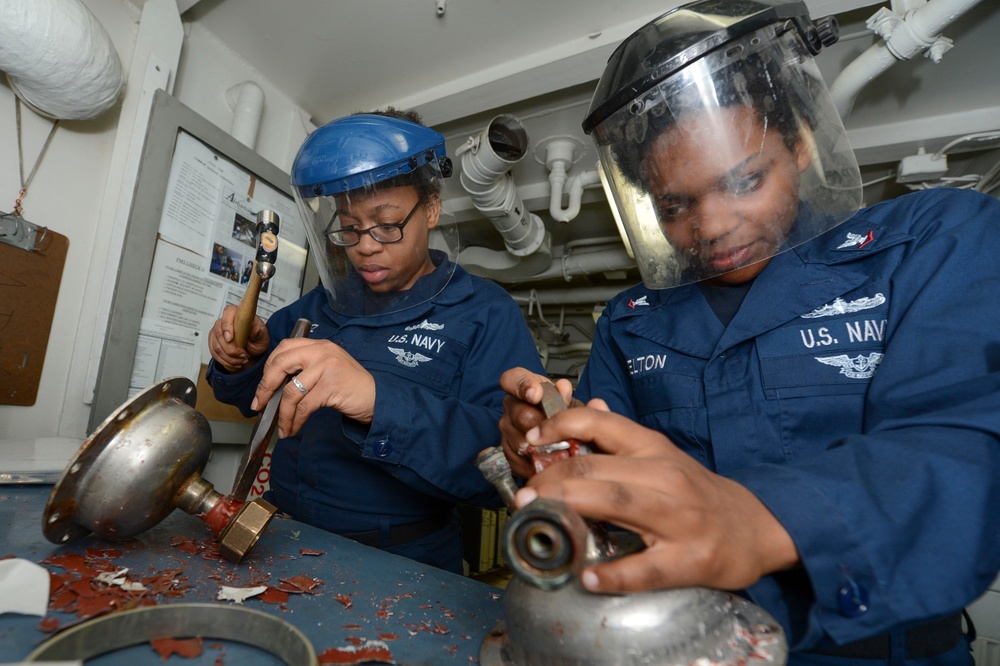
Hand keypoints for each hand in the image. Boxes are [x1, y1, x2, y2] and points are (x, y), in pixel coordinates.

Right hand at [207, 304, 268, 370]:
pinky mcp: (214, 342)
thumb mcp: (263, 336)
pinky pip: (214, 353)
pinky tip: (235, 363)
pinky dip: (225, 361)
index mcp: (238, 313)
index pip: (228, 312)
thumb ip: (258, 332)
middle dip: (230, 349)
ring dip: (229, 357)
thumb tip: (255, 328)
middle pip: (219, 333)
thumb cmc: (257, 339)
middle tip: (243, 355)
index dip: (227, 326)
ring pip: (216, 346)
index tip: (230, 339)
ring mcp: (217, 331)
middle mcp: (225, 321)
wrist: (253, 348)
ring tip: (242, 360)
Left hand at [251, 338, 375, 437]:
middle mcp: (322, 351)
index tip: (263, 387)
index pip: (284, 348)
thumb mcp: (328, 369)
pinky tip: (294, 428)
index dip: (268, 368)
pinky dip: (295, 421)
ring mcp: (327, 367)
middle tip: (259, 405)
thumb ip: (306, 369)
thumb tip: (274, 387)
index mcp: (319, 345)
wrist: (378, 399)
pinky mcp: (331, 386)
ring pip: (291, 392)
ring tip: (282, 427)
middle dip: (265, 387)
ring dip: (283, 414)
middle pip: (280, 364)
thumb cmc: (351, 387)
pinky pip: (304, 406)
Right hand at [498, 368, 576, 478]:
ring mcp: (507, 429)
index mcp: (522, 386)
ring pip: (522, 442)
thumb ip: (565, 394)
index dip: (523, 387)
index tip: (536, 395)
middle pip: (521, 416)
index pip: (512, 380)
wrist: (556, 431)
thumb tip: (563, 388)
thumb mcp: (567, 400)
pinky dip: (538, 463)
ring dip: (543, 447)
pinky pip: (521, 460)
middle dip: (544, 426)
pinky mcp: (508, 452)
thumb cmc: (559, 411)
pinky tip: (552, 462)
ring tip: (562, 450)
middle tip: (562, 432)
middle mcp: (510, 406)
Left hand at [516, 402, 799, 593]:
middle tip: (522, 495)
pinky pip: (647, 567)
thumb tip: (579, 414)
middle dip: (550, 478)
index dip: (558, 427)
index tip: (532, 442)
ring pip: (617, 504)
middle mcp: (665, 477)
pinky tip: (589, 577)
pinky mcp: (690, 559)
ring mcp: (679, 518)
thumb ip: (619, 441)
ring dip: (570, 509)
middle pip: (597, 468)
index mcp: (653, 449)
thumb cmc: (697, 492)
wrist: (756, 526)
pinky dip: (614, 574)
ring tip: (536, 517)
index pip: (599, 424)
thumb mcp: (661, 456)